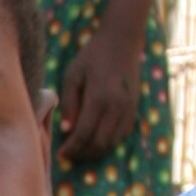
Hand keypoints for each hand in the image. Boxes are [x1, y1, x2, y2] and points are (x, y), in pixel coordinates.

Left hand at [55, 15, 142, 167]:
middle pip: (99, 143)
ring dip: (95, 152)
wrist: (122, 40)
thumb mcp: (73, 75)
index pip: (84, 133)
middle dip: (82, 153)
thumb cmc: (93, 55)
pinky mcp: (135, 109)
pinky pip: (123, 135)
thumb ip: (69, 103)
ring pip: (112, 142)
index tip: (60, 153)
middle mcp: (117, 107)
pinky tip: (97, 141)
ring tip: (81, 151)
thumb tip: (66, 130)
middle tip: (69, 154)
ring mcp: (128, 109)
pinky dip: (109, 143)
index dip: (71, 148)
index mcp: (99, 97)